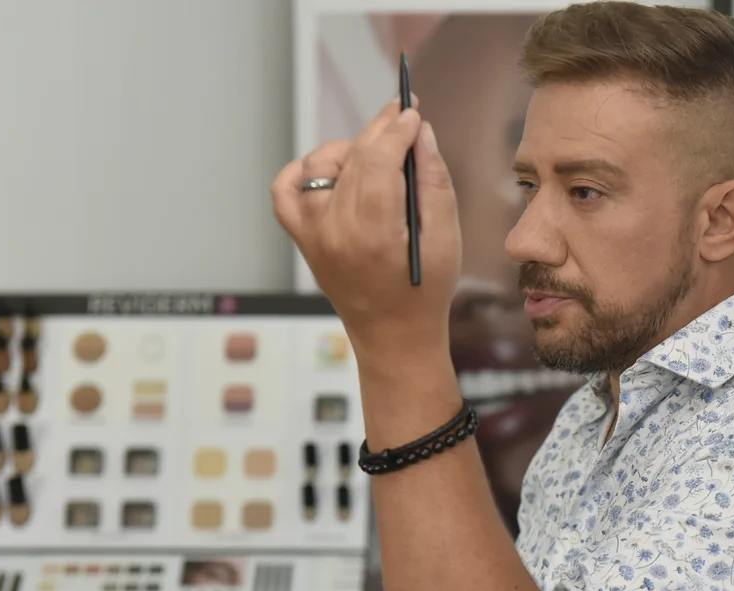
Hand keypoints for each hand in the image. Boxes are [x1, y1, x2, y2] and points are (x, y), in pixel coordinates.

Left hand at [271, 98, 460, 365]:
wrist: (393, 336)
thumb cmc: (425, 291)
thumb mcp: (446, 238)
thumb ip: (434, 181)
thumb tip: (421, 133)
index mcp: (374, 233)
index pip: (377, 159)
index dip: (396, 128)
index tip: (413, 111)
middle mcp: (335, 231)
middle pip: (353, 158)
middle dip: (381, 131)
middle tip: (403, 117)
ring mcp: (312, 235)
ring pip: (320, 165)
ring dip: (349, 151)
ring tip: (377, 158)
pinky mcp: (302, 238)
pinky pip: (287, 189)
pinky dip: (305, 171)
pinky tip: (333, 171)